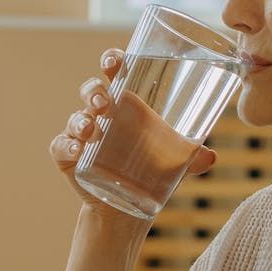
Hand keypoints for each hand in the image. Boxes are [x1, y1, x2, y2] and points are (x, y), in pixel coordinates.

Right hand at [49, 48, 218, 218]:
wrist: (127, 208)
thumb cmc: (150, 171)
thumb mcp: (174, 162)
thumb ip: (191, 157)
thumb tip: (210, 158)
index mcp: (126, 104)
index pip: (116, 73)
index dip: (112, 61)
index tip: (114, 62)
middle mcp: (102, 114)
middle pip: (92, 90)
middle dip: (94, 91)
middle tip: (104, 103)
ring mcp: (83, 135)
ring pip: (76, 117)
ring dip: (80, 120)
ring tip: (91, 130)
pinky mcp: (69, 157)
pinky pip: (61, 146)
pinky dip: (66, 145)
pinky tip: (77, 150)